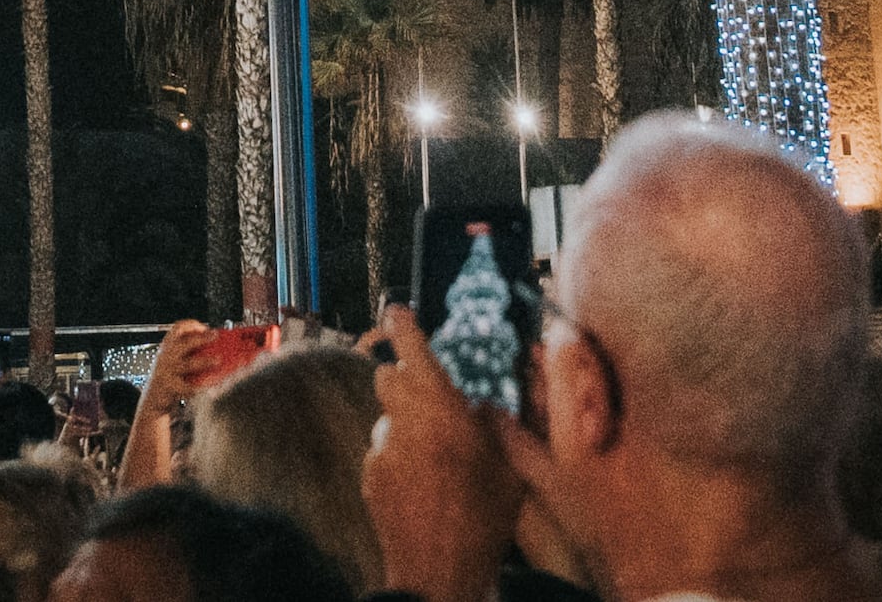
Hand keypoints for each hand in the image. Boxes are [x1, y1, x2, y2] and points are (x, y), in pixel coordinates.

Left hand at [362, 312, 523, 601]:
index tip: (399, 310)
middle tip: (435, 400)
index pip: (412, 350)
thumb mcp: (511, 467)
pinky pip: (382, 451)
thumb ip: (498, 425)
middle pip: (389, 378)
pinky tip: (423, 486)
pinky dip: (399, 457)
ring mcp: (382, 450)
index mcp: (441, 410)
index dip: (404, 325)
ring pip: (387, 418)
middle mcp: (405, 422)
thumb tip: (483, 404)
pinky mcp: (370, 476)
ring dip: (406, 425)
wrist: (440, 572)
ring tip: (437, 460)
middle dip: (406, 380)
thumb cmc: (482, 519)